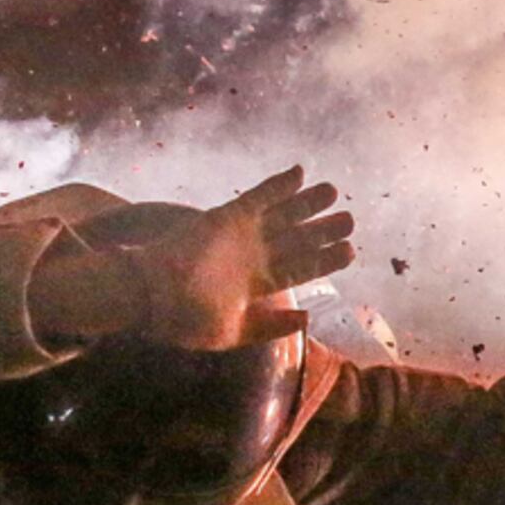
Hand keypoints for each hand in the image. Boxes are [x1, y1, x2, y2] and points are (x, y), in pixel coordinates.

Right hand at [36, 169, 355, 349]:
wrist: (153, 297)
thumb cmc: (189, 320)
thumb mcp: (235, 331)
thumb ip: (270, 326)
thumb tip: (306, 321)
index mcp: (258, 284)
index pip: (301, 269)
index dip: (326, 259)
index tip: (350, 251)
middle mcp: (253, 256)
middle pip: (298, 238)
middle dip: (324, 229)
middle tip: (351, 219)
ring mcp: (242, 235)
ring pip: (283, 214)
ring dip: (308, 202)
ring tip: (334, 191)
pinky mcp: (227, 217)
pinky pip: (258, 196)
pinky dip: (279, 185)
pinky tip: (300, 173)